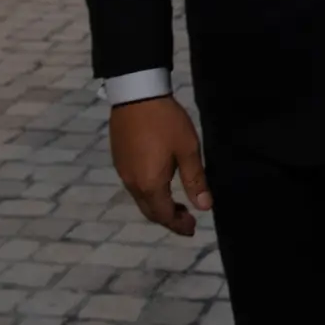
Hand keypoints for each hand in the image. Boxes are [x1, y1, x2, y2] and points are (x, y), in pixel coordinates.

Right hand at [109, 96, 210, 235]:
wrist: (136, 95)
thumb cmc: (166, 122)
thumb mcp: (187, 149)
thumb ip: (195, 180)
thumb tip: (204, 207)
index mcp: (150, 184)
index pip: (164, 215)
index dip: (179, 225)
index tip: (193, 229)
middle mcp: (132, 183)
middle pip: (150, 211)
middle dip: (169, 219)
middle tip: (187, 220)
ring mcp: (123, 172)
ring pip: (141, 199)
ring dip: (158, 206)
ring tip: (178, 204)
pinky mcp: (120, 160)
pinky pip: (134, 186)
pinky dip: (149, 193)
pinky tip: (161, 184)